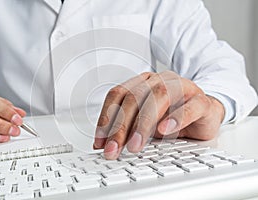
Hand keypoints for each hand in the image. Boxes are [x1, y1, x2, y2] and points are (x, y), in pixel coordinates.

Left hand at [94, 71, 224, 159]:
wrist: (204, 113)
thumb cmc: (171, 115)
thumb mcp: (145, 123)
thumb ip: (127, 129)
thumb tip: (105, 145)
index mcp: (143, 82)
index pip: (118, 94)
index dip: (106, 117)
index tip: (100, 142)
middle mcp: (160, 81)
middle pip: (134, 97)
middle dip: (120, 126)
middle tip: (114, 149)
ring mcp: (182, 87)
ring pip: (159, 97)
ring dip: (143, 123)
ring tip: (135, 144)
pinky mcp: (201, 101)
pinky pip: (189, 106)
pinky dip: (175, 118)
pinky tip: (164, 131)